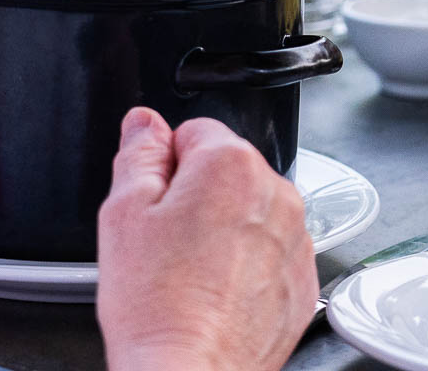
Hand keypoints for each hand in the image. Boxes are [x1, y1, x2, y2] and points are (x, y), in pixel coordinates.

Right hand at [96, 108, 316, 370]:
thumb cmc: (158, 305)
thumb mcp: (124, 213)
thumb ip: (138, 154)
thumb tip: (145, 123)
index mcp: (231, 164)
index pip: (195, 132)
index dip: (167, 166)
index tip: (156, 203)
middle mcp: (277, 193)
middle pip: (228, 172)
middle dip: (198, 196)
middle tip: (167, 244)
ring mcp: (297, 238)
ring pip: (252, 213)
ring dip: (226, 230)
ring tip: (191, 273)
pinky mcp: (304, 280)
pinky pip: (272, 253)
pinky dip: (249, 266)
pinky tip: (217, 293)